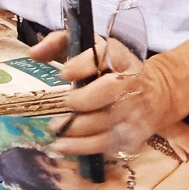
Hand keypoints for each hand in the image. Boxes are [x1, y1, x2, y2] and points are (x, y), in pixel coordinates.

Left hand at [30, 31, 183, 157]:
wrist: (155, 94)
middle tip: (64, 103)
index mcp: (120, 56)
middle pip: (108, 92)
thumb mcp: (89, 48)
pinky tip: (62, 145)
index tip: (63, 73)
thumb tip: (33, 53)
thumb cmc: (110, 69)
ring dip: (76, 127)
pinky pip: (105, 143)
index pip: (106, 55)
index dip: (83, 64)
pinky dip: (81, 146)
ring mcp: (133, 111)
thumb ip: (59, 43)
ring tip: (55, 127)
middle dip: (81, 100)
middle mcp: (130, 82)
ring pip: (105, 122)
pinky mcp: (132, 134)